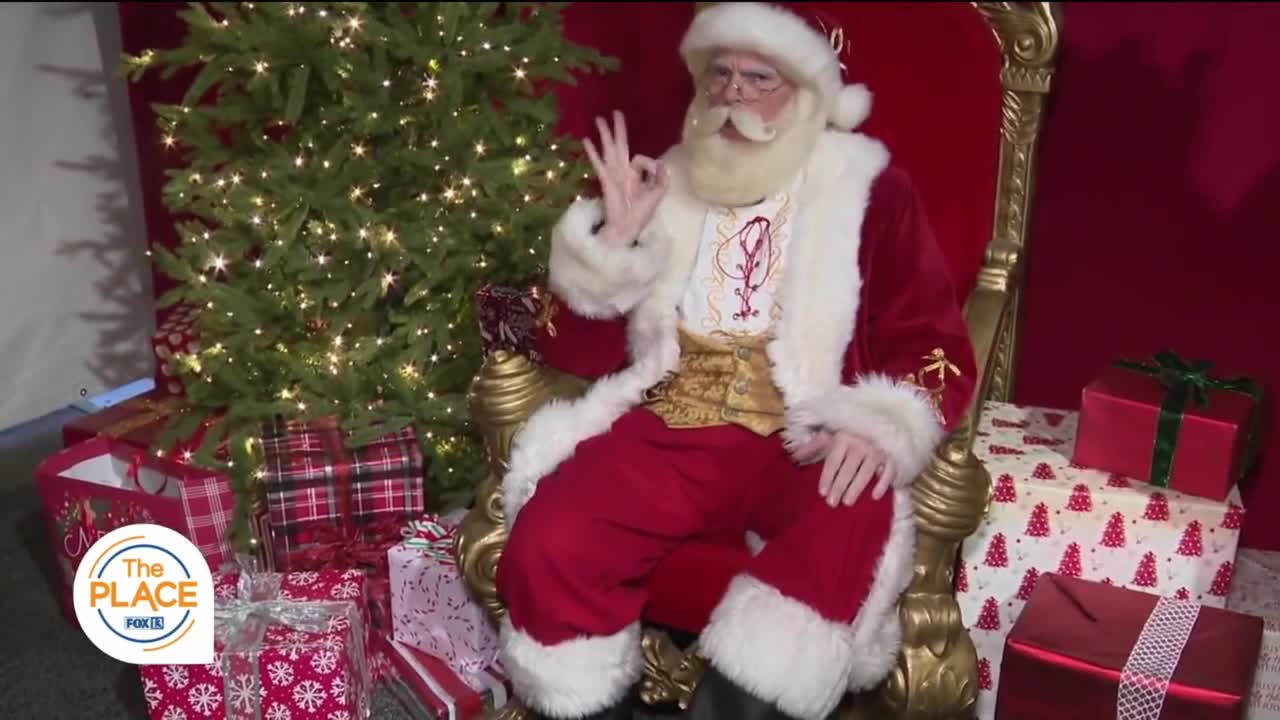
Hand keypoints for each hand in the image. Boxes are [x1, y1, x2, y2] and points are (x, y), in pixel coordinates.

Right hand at [582, 111, 668, 245]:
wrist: (628, 227)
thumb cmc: (641, 214)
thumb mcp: (658, 193)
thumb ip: (662, 177)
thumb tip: (662, 163)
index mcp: (634, 174)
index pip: (639, 158)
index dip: (648, 163)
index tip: (655, 172)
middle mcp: (622, 170)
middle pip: (620, 145)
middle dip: (618, 129)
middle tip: (615, 112)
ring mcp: (613, 174)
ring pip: (609, 149)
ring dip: (605, 134)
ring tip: (599, 119)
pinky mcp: (606, 180)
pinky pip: (599, 163)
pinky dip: (593, 152)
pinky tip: (586, 140)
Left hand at [794, 430, 896, 506]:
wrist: (874, 427)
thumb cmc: (845, 437)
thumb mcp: (827, 439)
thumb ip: (812, 448)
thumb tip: (794, 457)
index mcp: (843, 438)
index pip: (833, 460)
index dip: (827, 477)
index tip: (821, 492)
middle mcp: (861, 443)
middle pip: (849, 468)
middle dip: (839, 486)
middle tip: (831, 503)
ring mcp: (877, 450)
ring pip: (867, 471)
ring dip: (857, 487)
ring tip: (847, 502)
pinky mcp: (891, 457)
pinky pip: (889, 471)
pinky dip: (883, 483)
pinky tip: (875, 496)